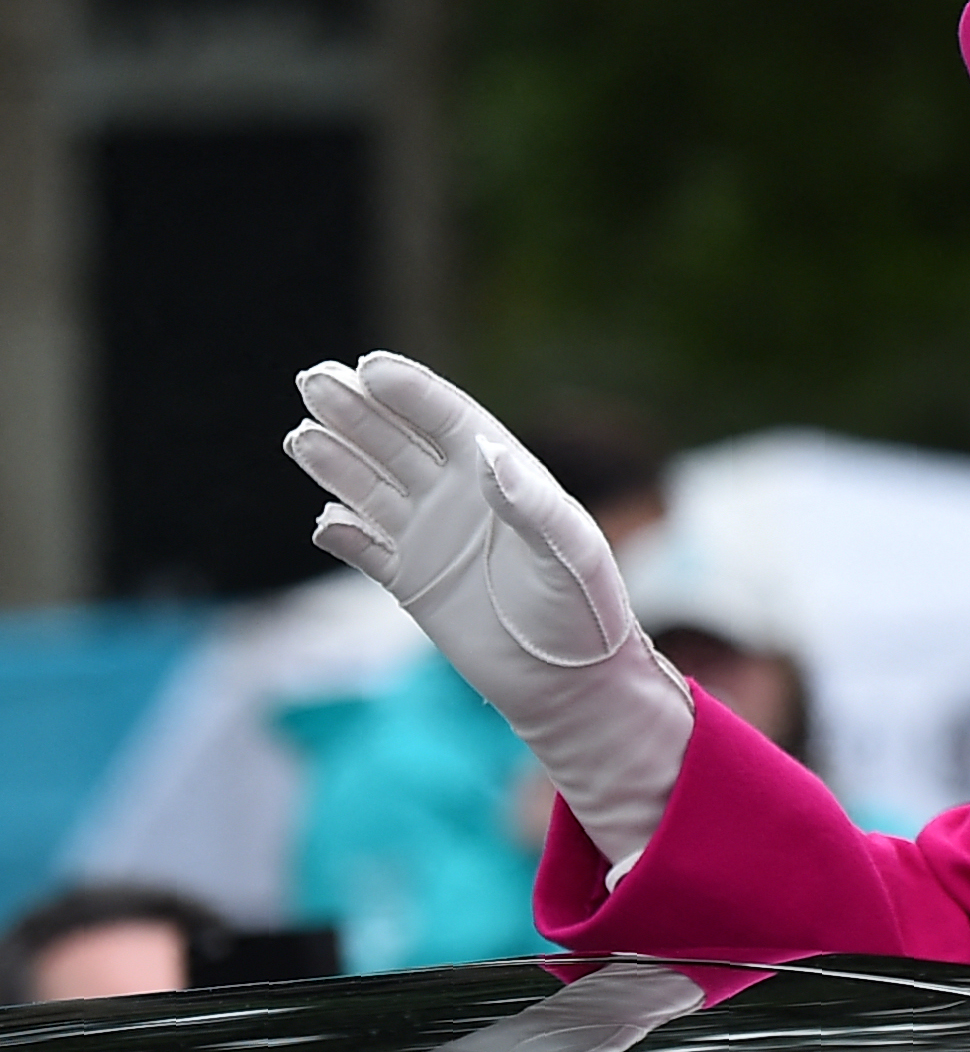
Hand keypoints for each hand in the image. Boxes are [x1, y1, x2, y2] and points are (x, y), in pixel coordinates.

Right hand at [285, 351, 693, 872]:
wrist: (571, 684)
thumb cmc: (586, 613)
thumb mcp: (569, 554)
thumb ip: (529, 504)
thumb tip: (487, 451)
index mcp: (506, 476)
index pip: (448, 419)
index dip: (409, 392)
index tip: (368, 367)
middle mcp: (464, 498)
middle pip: (399, 442)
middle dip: (357, 411)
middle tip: (313, 379)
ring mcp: (434, 538)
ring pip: (372, 488)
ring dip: (337, 461)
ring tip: (300, 434)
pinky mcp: (414, 583)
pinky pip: (366, 549)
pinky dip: (342, 535)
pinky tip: (322, 523)